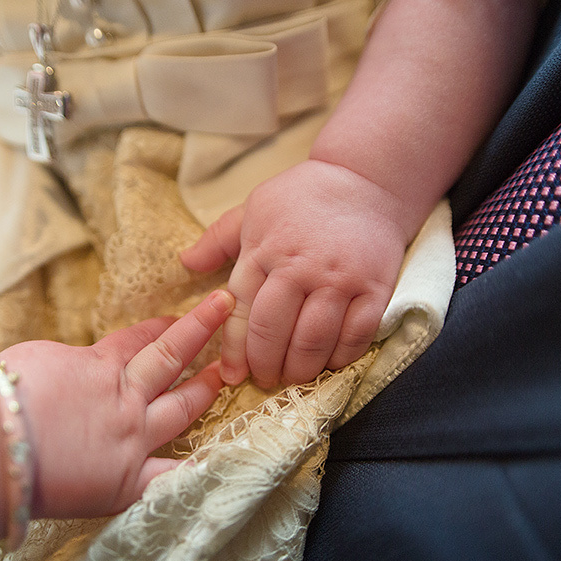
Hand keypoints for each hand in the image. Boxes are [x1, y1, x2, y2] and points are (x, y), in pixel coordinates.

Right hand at [0, 289, 233, 518]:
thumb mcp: (31, 361)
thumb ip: (64, 366)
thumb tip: (69, 372)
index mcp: (96, 365)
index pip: (137, 339)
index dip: (158, 325)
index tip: (176, 316)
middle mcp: (123, 397)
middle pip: (170, 358)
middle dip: (199, 332)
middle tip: (224, 312)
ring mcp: (131, 437)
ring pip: (181, 406)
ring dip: (205, 389)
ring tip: (224, 376)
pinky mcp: (127, 480)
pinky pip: (170, 476)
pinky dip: (193, 469)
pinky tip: (218, 462)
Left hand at [182, 160, 408, 388]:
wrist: (366, 181)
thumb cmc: (303, 196)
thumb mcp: (253, 208)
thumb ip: (218, 240)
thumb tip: (186, 262)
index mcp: (263, 250)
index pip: (240, 311)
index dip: (234, 351)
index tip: (232, 374)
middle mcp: (298, 268)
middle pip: (273, 333)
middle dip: (265, 366)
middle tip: (266, 379)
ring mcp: (338, 279)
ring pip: (313, 342)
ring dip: (301, 369)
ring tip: (295, 376)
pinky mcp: (374, 288)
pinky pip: (356, 337)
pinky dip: (340, 358)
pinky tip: (330, 361)